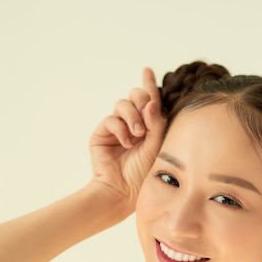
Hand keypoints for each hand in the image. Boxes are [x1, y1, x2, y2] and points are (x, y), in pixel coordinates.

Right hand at [88, 68, 164, 207]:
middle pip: (136, 96)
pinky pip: (112, 118)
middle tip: (146, 115)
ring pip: (123, 104)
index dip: (148, 84)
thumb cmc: (144, 172)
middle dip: (142, 100)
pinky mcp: (103, 133)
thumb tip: (151, 101)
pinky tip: (126, 143)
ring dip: (132, 116)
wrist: (124, 190)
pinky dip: (121, 129)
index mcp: (149, 126)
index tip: (147, 70)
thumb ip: (156, 122)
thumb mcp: (158, 145)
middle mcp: (133, 124)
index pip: (150, 101)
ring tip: (137, 134)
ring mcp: (117, 127)